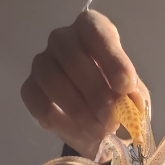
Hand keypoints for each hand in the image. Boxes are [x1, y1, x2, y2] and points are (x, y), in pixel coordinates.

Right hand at [21, 9, 149, 159]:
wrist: (98, 129)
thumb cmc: (117, 101)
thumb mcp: (134, 98)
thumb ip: (134, 96)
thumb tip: (132, 101)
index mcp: (91, 31)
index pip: (96, 31)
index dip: (112, 58)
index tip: (125, 86)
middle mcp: (63, 40)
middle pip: (71, 56)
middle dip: (95, 91)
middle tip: (112, 119)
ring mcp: (42, 63)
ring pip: (52, 79)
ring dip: (78, 109)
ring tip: (99, 130)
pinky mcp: (30, 90)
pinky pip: (40, 103)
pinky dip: (63, 122)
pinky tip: (81, 133)